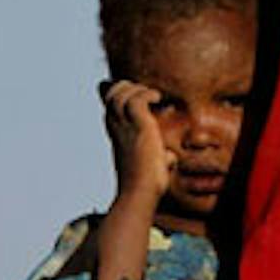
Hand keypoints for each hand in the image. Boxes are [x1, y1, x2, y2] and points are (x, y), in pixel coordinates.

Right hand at [99, 79, 173, 208]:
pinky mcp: (139, 126)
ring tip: (153, 98)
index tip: (143, 99)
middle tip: (147, 96)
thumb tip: (169, 157)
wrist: (140, 192)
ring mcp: (125, 126)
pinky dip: (148, 94)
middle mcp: (116, 126)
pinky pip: (137, 98)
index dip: (124, 94)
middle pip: (111, 92)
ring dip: (139, 90)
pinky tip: (158, 100)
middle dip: (129, 86)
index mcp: (116, 132)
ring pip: (121, 92)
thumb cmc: (146, 184)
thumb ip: (159, 155)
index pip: (110, 102)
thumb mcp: (150, 163)